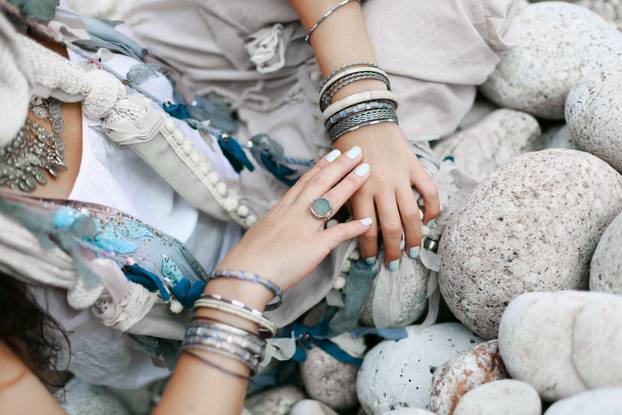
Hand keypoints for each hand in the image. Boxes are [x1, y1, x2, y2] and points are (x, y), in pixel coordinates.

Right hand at [216, 146, 371, 298]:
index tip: (333, 153)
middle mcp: (294, 213)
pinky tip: (368, 221)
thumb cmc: (248, 258)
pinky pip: (338, 233)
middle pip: (320, 183)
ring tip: (366, 170)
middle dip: (340, 165)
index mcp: (281, 209)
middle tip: (356, 150)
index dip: (321, 166)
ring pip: (331, 200)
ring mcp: (305, 228)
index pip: (305, 182)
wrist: (244, 274)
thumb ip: (276, 224)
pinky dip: (355, 227)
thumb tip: (281, 223)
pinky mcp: (314, 247)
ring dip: (350, 184)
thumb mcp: (261, 232)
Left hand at [332, 122, 439, 268]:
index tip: (369, 260)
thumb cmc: (346, 148)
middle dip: (392, 251)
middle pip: (391, 228)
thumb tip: (352, 229)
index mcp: (358, 190)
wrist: (363, 115)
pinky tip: (429, 220)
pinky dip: (432, 208)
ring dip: (413, 238)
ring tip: (412, 252)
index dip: (369, 249)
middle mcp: (380, 186)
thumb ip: (347, 200)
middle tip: (392, 265)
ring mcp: (399, 176)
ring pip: (411, 215)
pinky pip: (429, 191)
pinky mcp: (414, 166)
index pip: (366, 229)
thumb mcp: (339, 176)